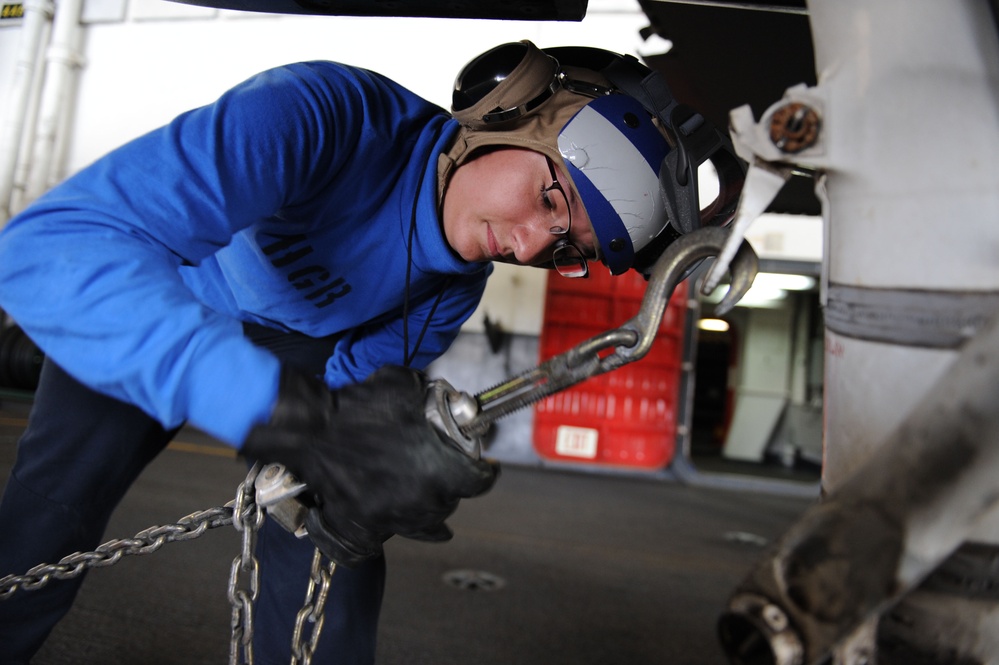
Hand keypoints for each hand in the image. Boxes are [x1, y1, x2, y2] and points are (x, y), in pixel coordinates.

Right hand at [242, 365, 498, 565]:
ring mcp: (390, 519)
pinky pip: (376, 543)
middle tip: (447, 474)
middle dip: (452, 488)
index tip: (487, 469)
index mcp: (440, 470)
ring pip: (422, 526)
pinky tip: (390, 527)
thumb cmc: (356, 406)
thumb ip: (429, 397)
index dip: (485, 474)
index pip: (478, 482)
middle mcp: (421, 501)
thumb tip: (443, 397)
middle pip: (450, 503)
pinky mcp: (360, 528)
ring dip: (428, 512)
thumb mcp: (403, 387)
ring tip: (429, 503)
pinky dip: (384, 533)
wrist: (310, 427)